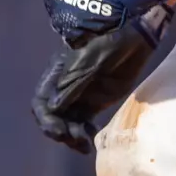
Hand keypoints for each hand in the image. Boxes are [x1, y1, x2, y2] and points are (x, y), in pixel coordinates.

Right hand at [31, 4, 171, 152]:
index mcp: (57, 75)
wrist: (133, 31)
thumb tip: (54, 108)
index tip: (60, 130)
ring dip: (73, 136)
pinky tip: (92, 138)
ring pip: (69, 122)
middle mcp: (66, 88)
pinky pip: (85, 121)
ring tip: (84, 144)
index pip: (42, 103)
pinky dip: (85, 133)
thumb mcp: (88, 61)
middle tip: (76, 140)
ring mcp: (82, 95)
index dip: (46, 120)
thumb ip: (72, 85)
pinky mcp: (99, 100)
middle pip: (54, 117)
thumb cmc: (108, 40)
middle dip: (61, 132)